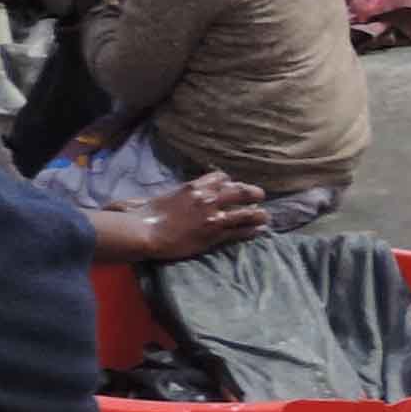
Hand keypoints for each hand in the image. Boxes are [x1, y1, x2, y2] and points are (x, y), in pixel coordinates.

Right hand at [100, 175, 272, 261]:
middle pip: (240, 190)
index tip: (233, 186)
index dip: (230, 182)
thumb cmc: (147, 215)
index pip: (221, 177)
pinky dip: (251, 230)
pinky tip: (258, 230)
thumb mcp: (166, 196)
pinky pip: (239, 230)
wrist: (145, 231)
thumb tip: (178, 195)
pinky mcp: (214, 233)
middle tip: (260, 195)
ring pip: (245, 212)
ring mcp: (213, 216)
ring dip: (258, 214)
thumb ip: (179, 194)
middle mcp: (208, 198)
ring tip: (265, 216)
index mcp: (195, 186)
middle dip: (252, 192)